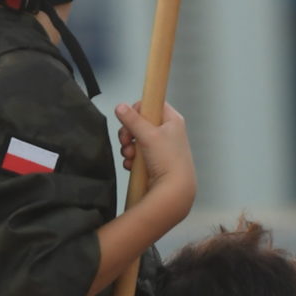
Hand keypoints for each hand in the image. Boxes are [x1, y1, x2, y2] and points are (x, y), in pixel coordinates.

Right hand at [114, 100, 196, 228]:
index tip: (131, 120)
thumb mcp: (148, 135)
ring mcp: (161, 148)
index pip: (152, 104)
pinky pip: (137, 154)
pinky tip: (131, 165)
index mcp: (172, 121)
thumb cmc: (168, 160)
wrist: (174, 191)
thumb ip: (132, 120)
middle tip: (126, 141)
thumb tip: (120, 107)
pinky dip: (131, 159)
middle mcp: (168, 132)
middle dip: (129, 133)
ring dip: (128, 147)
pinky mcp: (154, 161)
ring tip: (130, 156)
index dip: (138, 110)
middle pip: (140, 122)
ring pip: (136, 139)